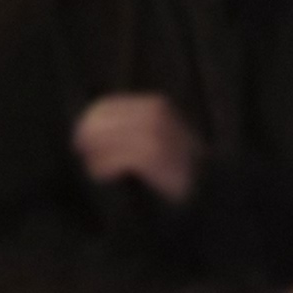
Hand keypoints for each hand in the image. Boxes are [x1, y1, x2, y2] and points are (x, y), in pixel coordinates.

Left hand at [73, 93, 203, 203]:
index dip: (88, 122)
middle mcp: (156, 115)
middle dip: (88, 138)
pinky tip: (103, 175)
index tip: (80, 140)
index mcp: (155, 105)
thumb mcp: (159, 135)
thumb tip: (88, 126)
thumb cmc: (178, 165)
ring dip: (95, 155)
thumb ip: (131, 126)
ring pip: (108, 138)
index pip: (106, 105)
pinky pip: (117, 159)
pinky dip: (104, 167)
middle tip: (83, 155)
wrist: (211, 187)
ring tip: (94, 168)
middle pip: (103, 121)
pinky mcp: (155, 157)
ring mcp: (157, 135)